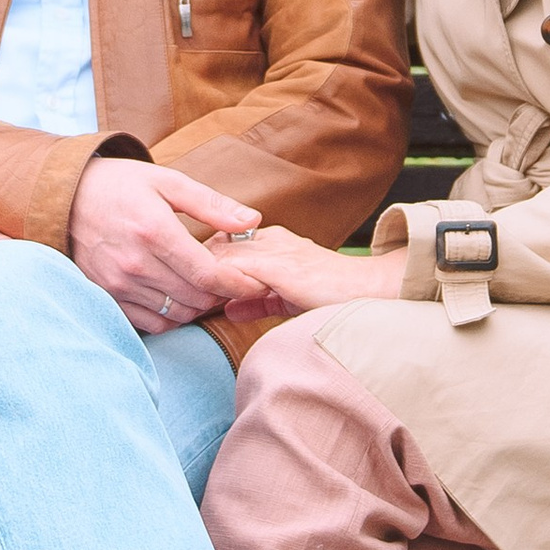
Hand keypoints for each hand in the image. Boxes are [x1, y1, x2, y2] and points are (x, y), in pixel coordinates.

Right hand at [70, 156, 266, 334]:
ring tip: (205, 285)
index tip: (256, 282)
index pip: (208, 275)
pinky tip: (178, 295)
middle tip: (232, 279)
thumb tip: (252, 221)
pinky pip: (151, 323)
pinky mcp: (108, 297)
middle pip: (196, 298)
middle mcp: (135, 264)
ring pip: (177, 314)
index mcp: (155, 231)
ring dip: (198, 305)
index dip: (239, 284)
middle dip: (222, 293)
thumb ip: (211, 204)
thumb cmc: (121, 185)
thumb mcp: (167, 181)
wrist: (66, 198)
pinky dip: (172, 316)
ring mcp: (119, 284)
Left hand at [198, 224, 404, 314]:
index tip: (188, 290)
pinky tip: (211, 303)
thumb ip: (256, 301)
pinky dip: (221, 285)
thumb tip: (228, 310)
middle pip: (213, 246)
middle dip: (194, 271)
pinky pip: (238, 270)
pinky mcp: (280, 267)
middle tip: (181, 297)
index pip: (220, 246)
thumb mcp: (286, 297)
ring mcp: (274, 250)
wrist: (368, 289)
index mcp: (269, 241)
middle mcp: (268, 238)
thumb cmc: (332, 294)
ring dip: (203, 279)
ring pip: (221, 255)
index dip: (201, 267)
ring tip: (191, 302)